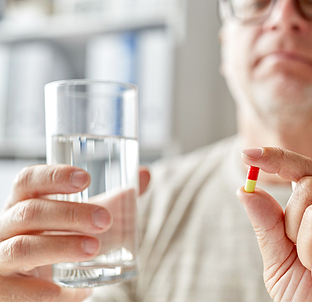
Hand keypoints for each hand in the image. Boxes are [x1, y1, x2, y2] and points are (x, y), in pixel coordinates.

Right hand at [0, 164, 149, 300]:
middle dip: (69, 214)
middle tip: (105, 219)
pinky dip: (47, 293)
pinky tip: (78, 291)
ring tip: (94, 248)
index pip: (28, 181)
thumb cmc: (59, 243)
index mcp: (23, 205)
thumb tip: (145, 174)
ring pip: (21, 248)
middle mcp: (5, 229)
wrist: (33, 287)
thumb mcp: (81, 220)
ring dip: (61, 246)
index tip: (86, 178)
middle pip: (29, 212)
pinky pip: (18, 292)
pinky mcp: (2, 291)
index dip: (53, 176)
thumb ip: (112, 199)